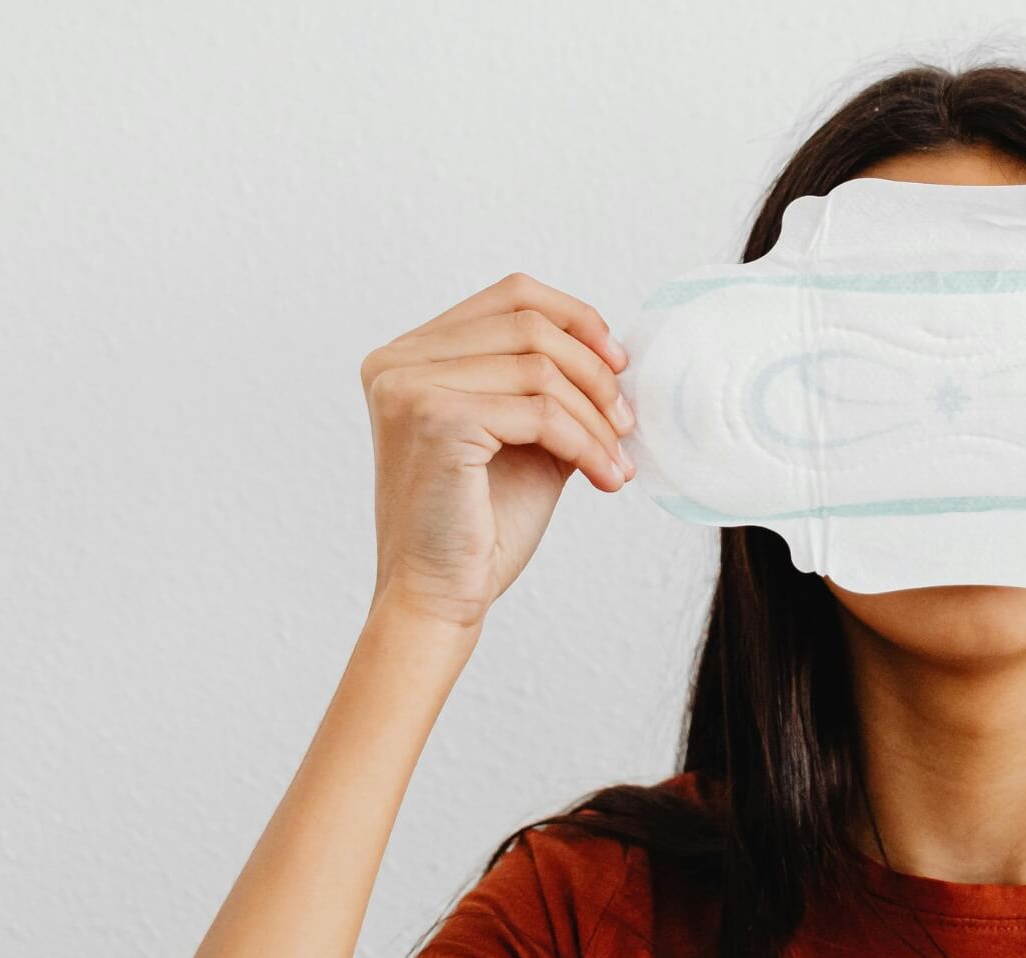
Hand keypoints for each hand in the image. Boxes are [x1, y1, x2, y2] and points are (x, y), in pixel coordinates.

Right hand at [357, 272, 637, 629]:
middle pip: (529, 324)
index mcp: (411, 355)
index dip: (576, 318)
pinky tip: (604, 478)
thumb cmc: (479, 524)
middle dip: (594, 373)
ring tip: (616, 460)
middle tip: (626, 423)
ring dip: (595, 418)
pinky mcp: (434, 419)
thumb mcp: (523, 438)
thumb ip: (548, 388)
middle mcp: (398, 361)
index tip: (619, 363)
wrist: (441, 593)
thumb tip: (612, 355)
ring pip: (540, 368)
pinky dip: (585, 444)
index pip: (510, 296)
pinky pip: (539, 412)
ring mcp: (409, 386)